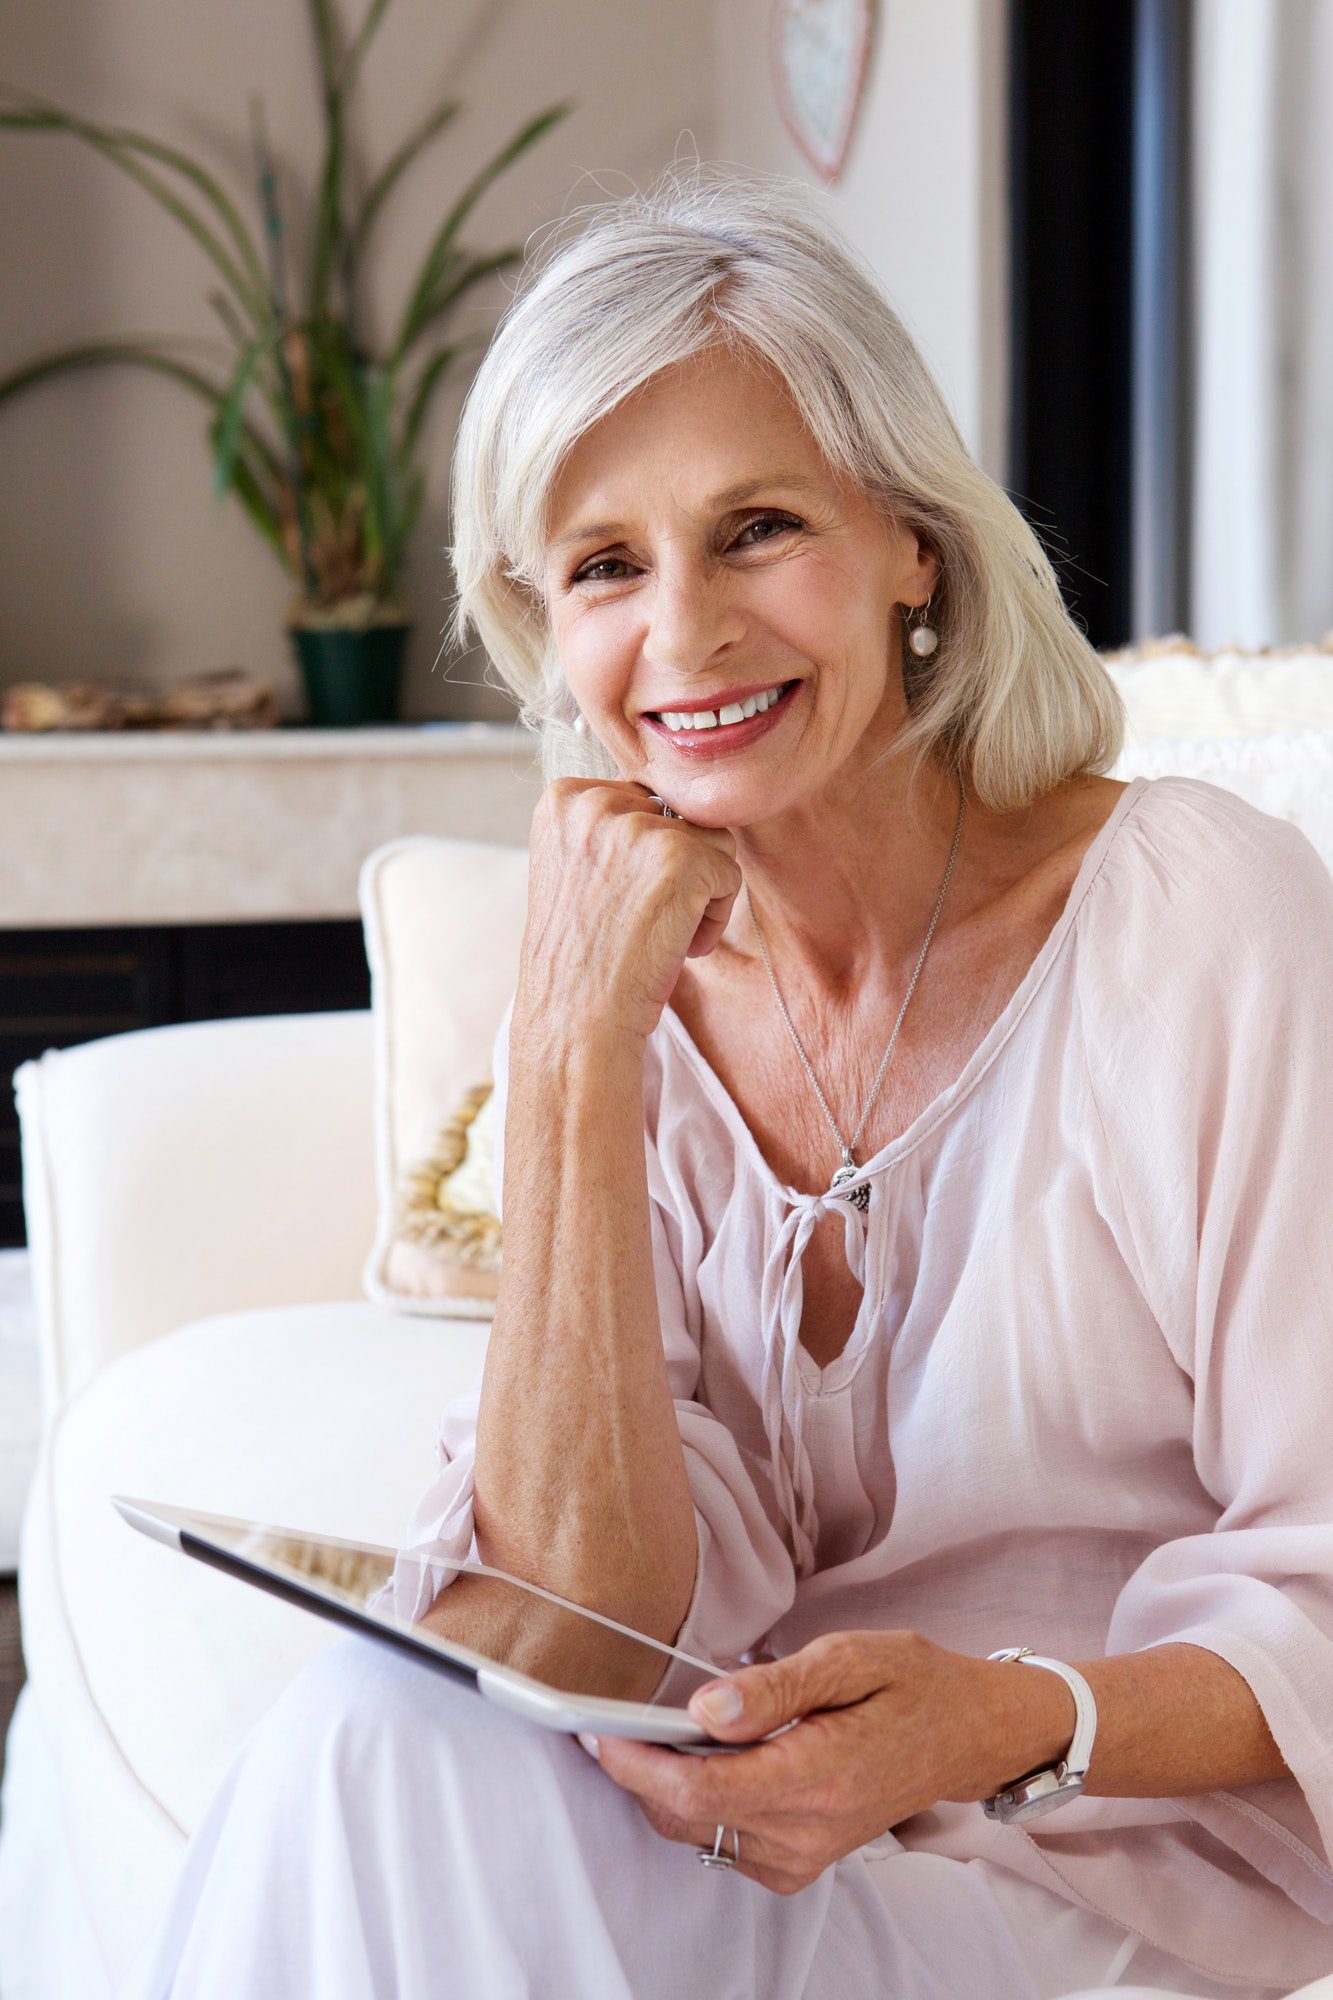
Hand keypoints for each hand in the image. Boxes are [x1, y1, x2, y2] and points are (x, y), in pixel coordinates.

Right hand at [517, 777, 742, 1043]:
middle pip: (679, 816)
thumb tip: (675, 805)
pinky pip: (729, 876)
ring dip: (698, 893)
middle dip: (675, 870)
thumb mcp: (576, 869)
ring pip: (711, 841)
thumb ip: (612, 828)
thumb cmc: (581, 958)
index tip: (619, 900)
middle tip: (640, 922)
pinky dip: (715, 919)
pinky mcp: (681, 858)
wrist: (574, 1022)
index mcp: (564, 799)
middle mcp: (595, 802)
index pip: (643, 799)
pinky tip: (676, 948)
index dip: (643, 858)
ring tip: (659, 934)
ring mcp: (638, 827)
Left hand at [594, 1630, 992, 1894]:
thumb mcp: (849, 1657)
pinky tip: (708, 1758)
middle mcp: (807, 1831)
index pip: (700, 1788)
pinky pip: (721, 1841)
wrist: (962, 1735)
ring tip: (659, 1731)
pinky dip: (697, 1803)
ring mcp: (802, 1856)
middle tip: (615, 1719)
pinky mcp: (797, 1864)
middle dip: (638, 1771)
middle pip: (686, 1815)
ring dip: (664, 1785)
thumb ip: (773, 1686)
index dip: (636, 1763)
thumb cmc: (909, 1683)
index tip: (596, 1730)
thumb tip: (702, 1709)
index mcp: (819, 1775)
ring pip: (696, 1831)